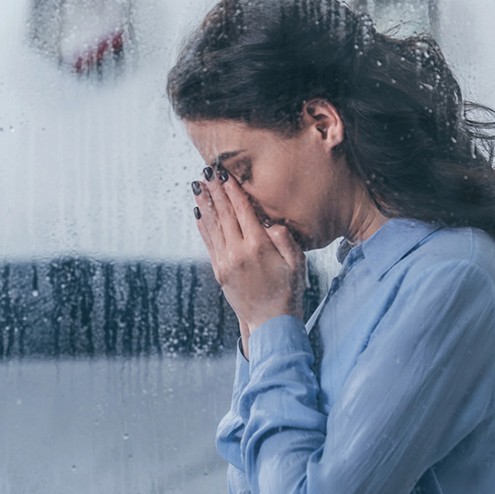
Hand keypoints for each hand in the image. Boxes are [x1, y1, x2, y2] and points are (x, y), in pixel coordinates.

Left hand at [192, 168, 305, 335]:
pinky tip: (198, 212)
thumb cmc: (288, 291)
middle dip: (215, 191)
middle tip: (206, 171)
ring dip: (205, 203)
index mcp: (258, 246)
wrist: (269, 322)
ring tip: (197, 185)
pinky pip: (208, 242)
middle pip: (224, 214)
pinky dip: (203, 224)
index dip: (233, 190)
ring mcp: (225, 262)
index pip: (242, 210)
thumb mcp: (296, 263)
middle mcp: (238, 252)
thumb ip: (285, 239)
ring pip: (212, 226)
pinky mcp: (219, 271)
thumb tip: (270, 222)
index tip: (225, 174)